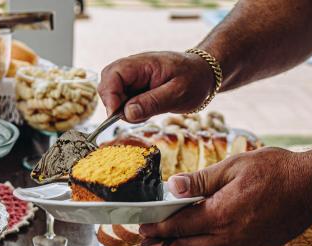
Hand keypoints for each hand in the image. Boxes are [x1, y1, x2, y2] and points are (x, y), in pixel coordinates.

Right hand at [97, 51, 214, 122]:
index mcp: (142, 64)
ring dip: (123, 109)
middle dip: (114, 104)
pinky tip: (147, 110)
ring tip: (147, 112)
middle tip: (135, 115)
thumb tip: (126, 114)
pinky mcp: (135, 89)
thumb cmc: (194, 79)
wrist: (205, 74)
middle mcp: (133, 69)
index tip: (116, 114)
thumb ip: (152, 103)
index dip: (109, 95)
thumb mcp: (178, 93)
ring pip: (112, 95)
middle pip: (106, 84)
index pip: (112, 75)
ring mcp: (132, 79)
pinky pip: (122, 101)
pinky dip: (130, 111)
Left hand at [139, 147, 311, 245]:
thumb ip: (200, 181)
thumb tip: (173, 187)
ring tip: (170, 239)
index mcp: (221, 214)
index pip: (179, 226)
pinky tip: (204, 232)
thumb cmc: (277, 171)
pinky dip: (208, 243)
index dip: (157, 229)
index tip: (143, 229)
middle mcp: (231, 235)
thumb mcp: (233, 166)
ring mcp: (245, 244)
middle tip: (148, 242)